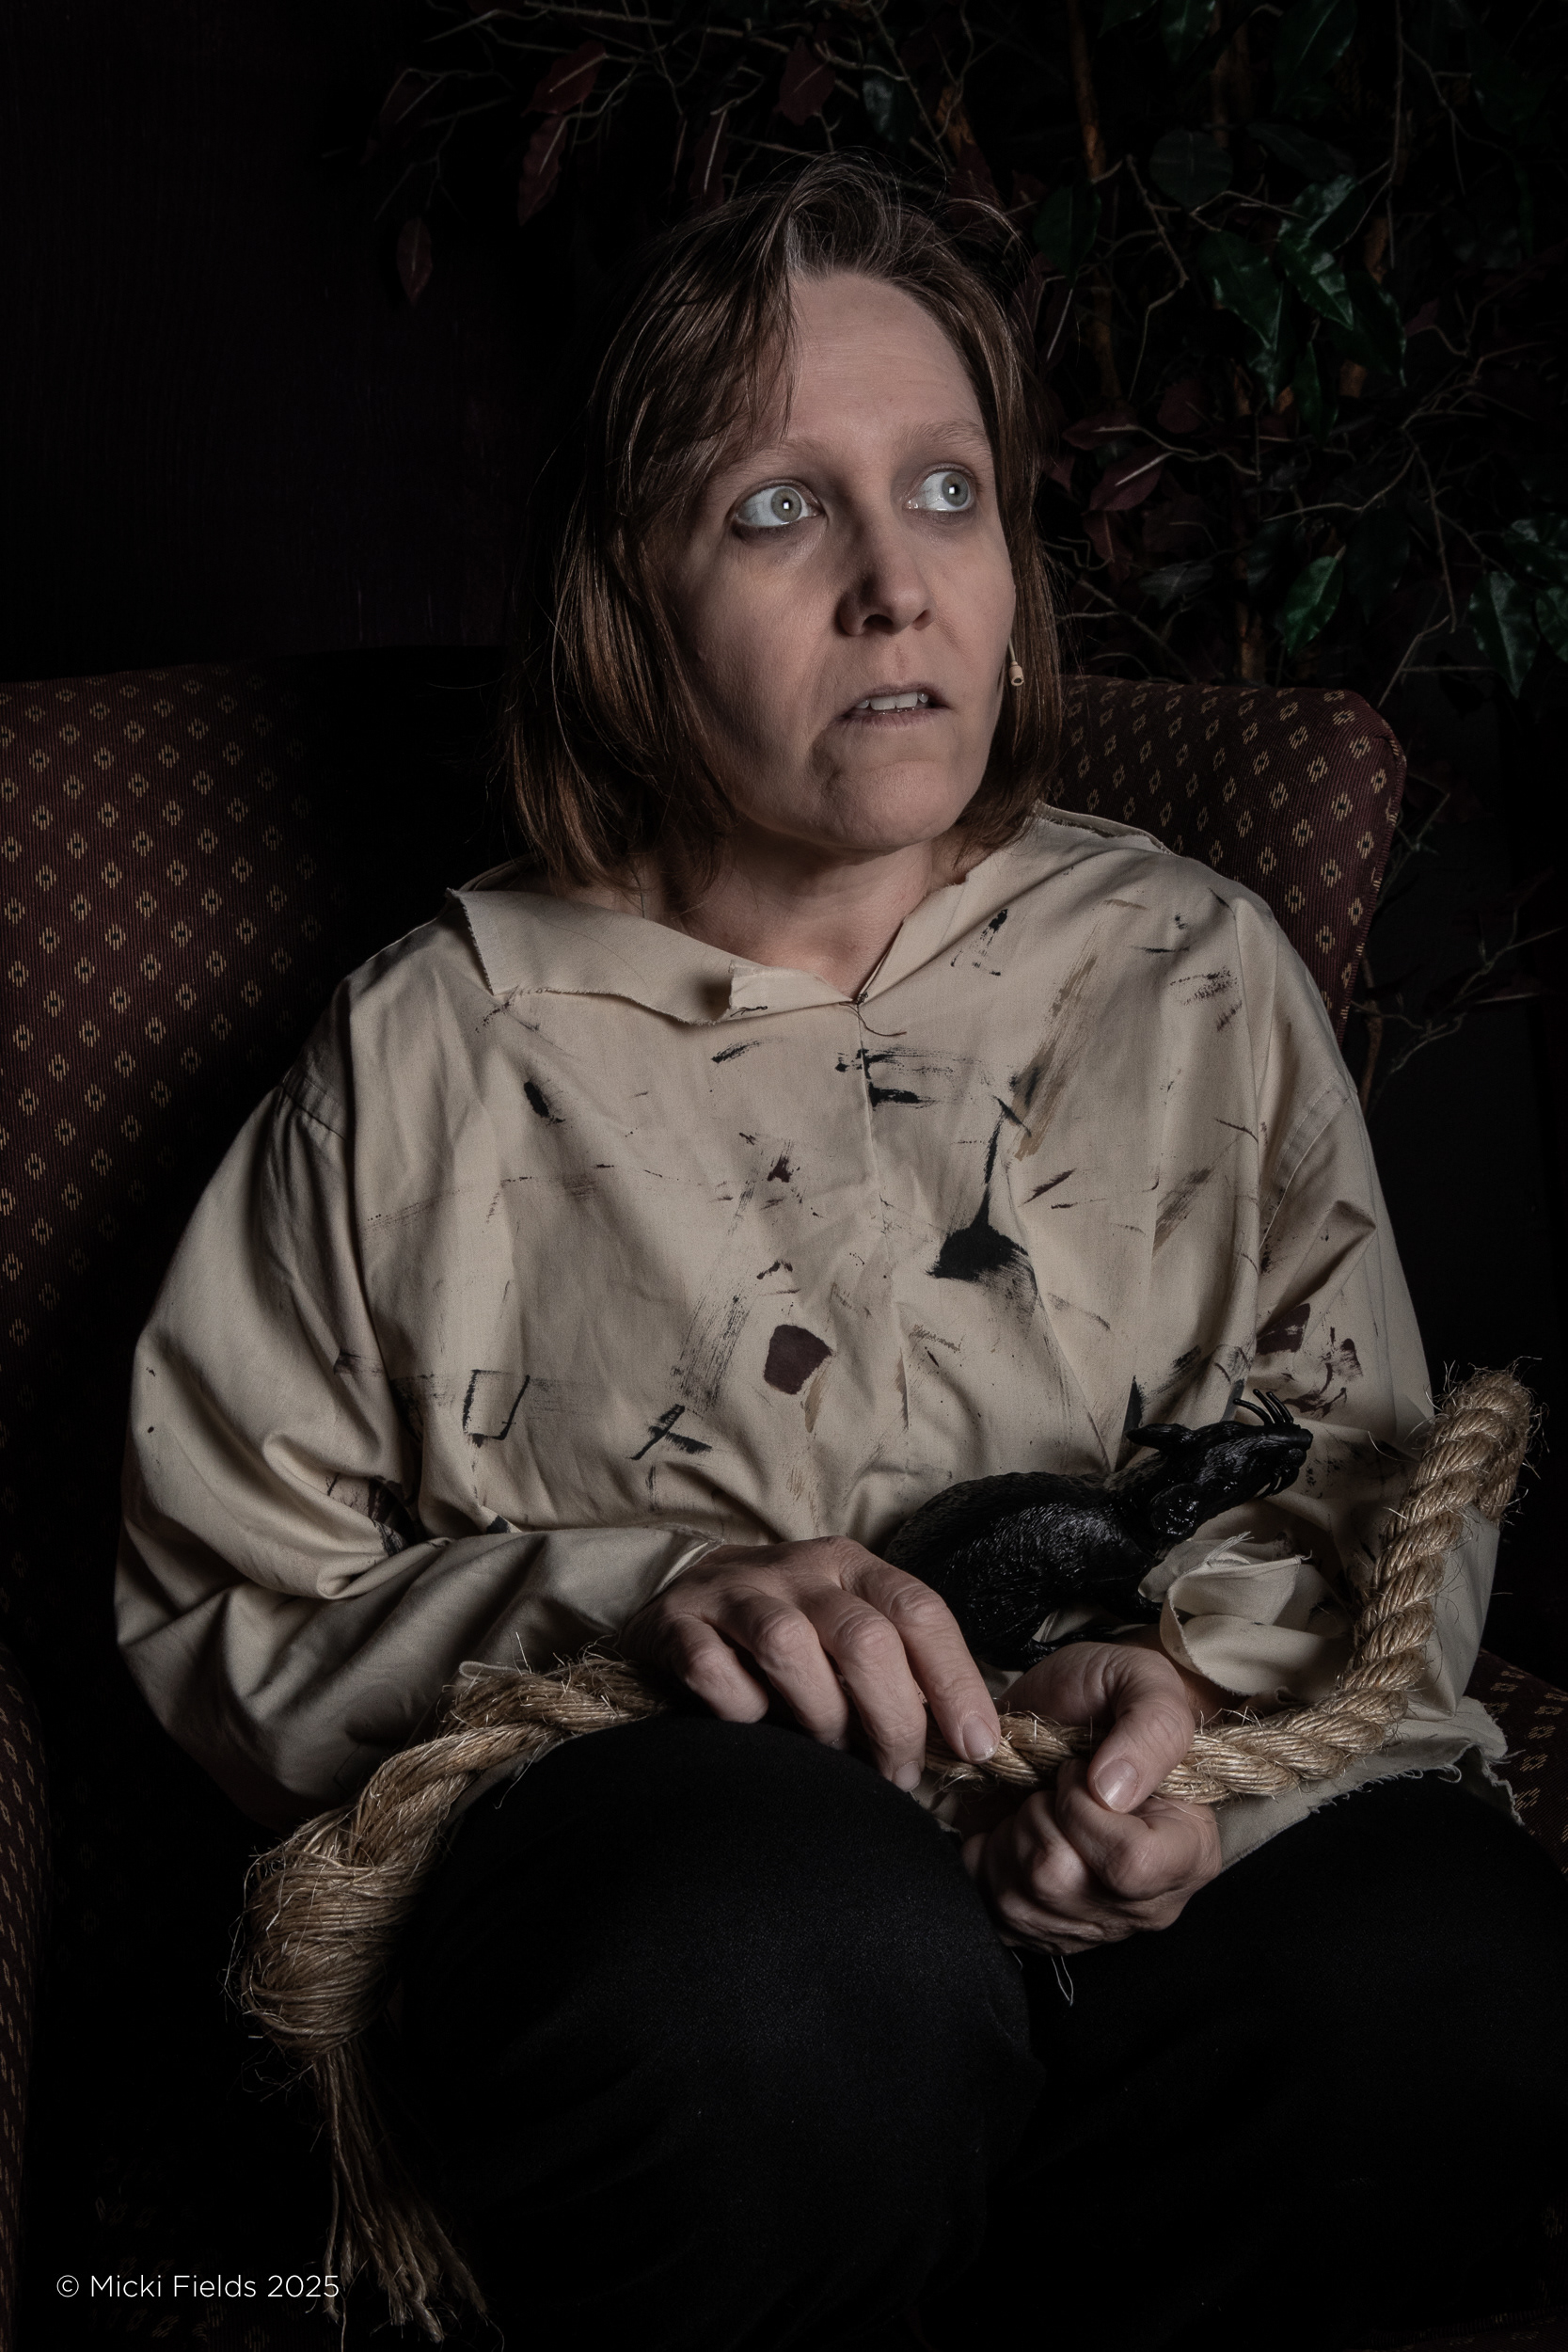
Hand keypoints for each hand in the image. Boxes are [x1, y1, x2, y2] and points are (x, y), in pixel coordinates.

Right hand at [622, 1537, 999, 1789]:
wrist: (683, 1592)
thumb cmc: (788, 1628)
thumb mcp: (848, 1630)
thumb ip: (900, 1669)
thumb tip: (965, 1740)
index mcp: (852, 1565)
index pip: (920, 1612)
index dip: (956, 1682)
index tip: (976, 1746)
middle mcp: (798, 1569)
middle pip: (864, 1639)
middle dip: (892, 1721)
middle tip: (897, 1773)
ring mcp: (734, 1591)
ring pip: (790, 1647)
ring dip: (820, 1717)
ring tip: (829, 1749)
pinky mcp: (678, 1621)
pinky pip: (713, 1671)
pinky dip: (739, 1710)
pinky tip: (752, 1723)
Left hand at [961, 1642, 1220, 1954]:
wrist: (1067, 1715)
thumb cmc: (1110, 1698)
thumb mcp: (1144, 1681)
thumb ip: (1152, 1726)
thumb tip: (1113, 1791)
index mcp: (1191, 1851)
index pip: (1132, 1864)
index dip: (1087, 1811)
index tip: (1081, 1770)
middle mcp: (1148, 1901)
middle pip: (1063, 1880)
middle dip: (1040, 1812)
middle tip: (1056, 1780)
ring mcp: (1094, 1923)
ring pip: (1022, 1895)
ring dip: (1011, 1831)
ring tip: (1038, 1800)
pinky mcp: (1043, 1929)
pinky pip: (993, 1907)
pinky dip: (988, 1859)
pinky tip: (1016, 1829)